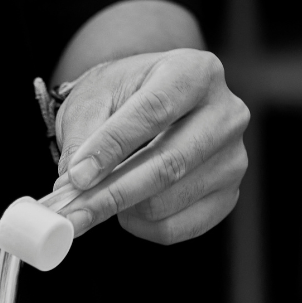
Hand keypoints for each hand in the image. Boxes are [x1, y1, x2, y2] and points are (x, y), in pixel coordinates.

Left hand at [54, 49, 249, 243]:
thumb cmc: (122, 99)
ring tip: (102, 196)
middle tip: (69, 215)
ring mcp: (232, 158)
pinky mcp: (227, 196)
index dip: (112, 148)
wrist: (151, 108)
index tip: (77, 177)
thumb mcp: (94, 99)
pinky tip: (129, 209)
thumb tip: (73, 186)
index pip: (154, 111)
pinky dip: (139, 227)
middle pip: (167, 165)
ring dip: (121, 210)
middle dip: (110, 195)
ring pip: (165, 203)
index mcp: (195, 73)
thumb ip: (83, 138)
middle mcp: (226, 114)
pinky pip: (174, 229)